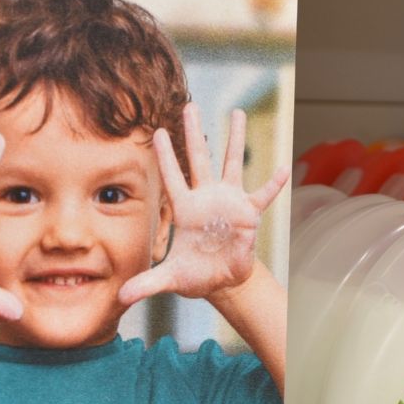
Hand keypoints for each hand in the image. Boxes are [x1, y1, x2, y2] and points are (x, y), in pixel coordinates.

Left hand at [118, 104, 288, 305]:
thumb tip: (120, 298)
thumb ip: (147, 283)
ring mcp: (229, 203)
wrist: (222, 281)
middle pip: (199, 160)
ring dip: (235, 140)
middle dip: (194, 133)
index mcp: (184, 209)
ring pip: (232, 164)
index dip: (164, 156)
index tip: (154, 131)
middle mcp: (206, 198)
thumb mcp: (170, 279)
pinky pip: (262, 196)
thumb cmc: (195, 275)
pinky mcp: (249, 215)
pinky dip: (273, 184)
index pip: (171, 177)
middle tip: (190, 105)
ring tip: (238, 112)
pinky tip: (283, 170)